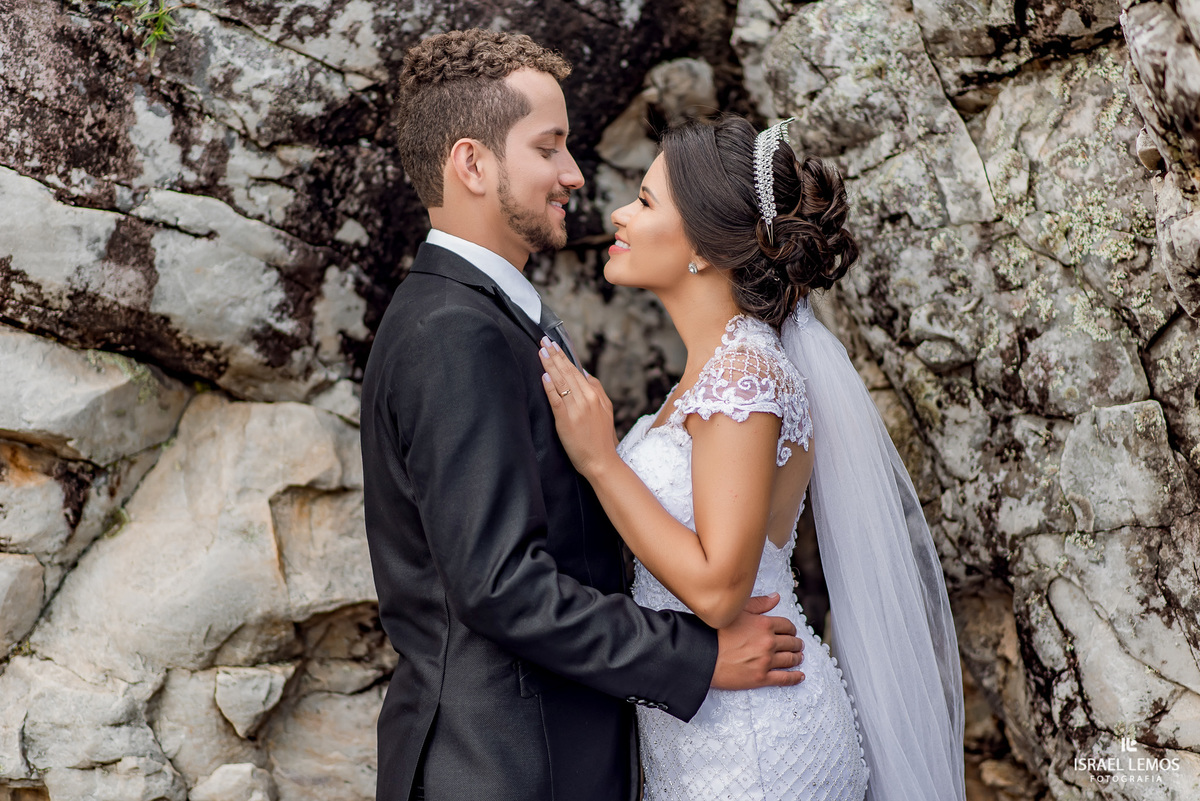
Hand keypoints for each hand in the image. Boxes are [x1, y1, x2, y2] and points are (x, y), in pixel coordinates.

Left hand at [539, 337, 617, 476]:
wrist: (601, 460)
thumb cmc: (602, 437)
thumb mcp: (606, 409)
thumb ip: (596, 389)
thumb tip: (584, 373)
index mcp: (595, 394)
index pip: (576, 370)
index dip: (563, 356)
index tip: (554, 344)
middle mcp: (586, 398)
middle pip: (567, 372)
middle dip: (554, 355)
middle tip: (544, 341)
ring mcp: (576, 408)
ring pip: (561, 381)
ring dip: (550, 365)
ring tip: (541, 351)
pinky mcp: (565, 420)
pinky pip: (556, 399)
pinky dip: (549, 386)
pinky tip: (544, 376)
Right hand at [711, 593, 804, 689]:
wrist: (703, 656)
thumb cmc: (716, 633)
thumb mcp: (737, 612)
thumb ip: (759, 604)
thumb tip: (776, 598)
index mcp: (764, 624)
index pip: (787, 626)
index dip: (791, 629)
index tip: (791, 632)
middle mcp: (768, 642)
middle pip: (791, 643)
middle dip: (796, 644)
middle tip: (797, 645)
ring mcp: (766, 661)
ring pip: (790, 659)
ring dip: (797, 658)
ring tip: (798, 657)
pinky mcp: (761, 678)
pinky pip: (784, 678)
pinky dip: (795, 677)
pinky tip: (800, 676)